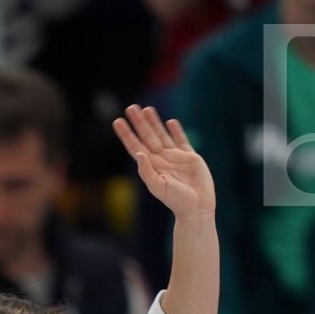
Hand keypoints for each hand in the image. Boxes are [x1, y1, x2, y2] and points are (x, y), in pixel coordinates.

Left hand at [113, 104, 215, 218]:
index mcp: (151, 166)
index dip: (127, 134)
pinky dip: (176, 131)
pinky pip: (182, 140)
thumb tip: (138, 154)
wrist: (197, 207)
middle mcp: (161, 159)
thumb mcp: (157, 186)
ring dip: (154, 122)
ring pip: (162, 135)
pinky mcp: (190, 157)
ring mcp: (175, 157)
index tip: (117, 121)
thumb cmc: (176, 200)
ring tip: (147, 109)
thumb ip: (147, 170)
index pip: (135, 146)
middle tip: (131, 107)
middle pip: (147, 136)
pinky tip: (170, 122)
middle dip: (139, 122)